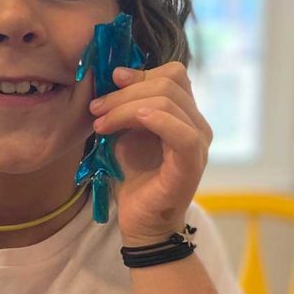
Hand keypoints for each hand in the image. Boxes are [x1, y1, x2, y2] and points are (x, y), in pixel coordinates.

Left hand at [88, 62, 212, 244]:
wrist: (141, 221)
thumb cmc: (134, 179)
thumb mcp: (126, 134)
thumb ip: (126, 107)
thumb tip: (117, 75)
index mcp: (184, 114)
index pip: (173, 75)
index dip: (141, 72)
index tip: (111, 81)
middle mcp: (197, 125)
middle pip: (168, 84)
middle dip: (125, 93)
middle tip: (96, 109)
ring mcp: (198, 144)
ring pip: (168, 102)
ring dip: (126, 107)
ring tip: (100, 123)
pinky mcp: (191, 164)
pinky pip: (182, 133)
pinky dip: (156, 119)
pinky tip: (134, 121)